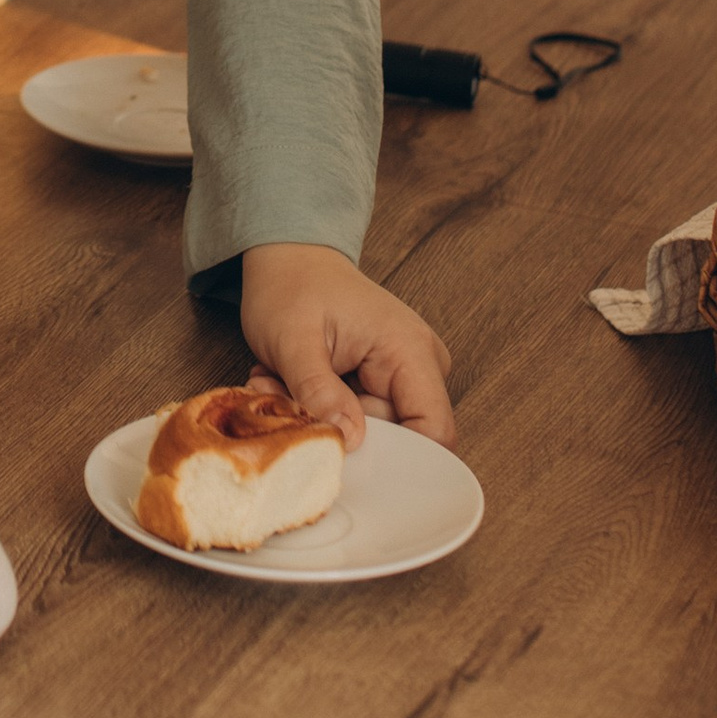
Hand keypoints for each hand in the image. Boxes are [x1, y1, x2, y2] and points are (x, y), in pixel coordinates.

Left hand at [238, 244, 455, 446]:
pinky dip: (320, 409)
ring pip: (370, 431)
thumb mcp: (292, 340)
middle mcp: (420, 365)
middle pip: (397, 438)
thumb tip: (349, 441)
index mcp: (410, 350)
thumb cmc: (292, 286)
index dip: (397, 459)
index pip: (434, 431)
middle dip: (337, 430)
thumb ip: (320, 392)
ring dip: (321, 418)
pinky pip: (358, 419)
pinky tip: (294, 382)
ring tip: (282, 382)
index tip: (342, 457)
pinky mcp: (383, 383)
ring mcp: (403, 376)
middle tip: (287, 401)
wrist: (289, 258)